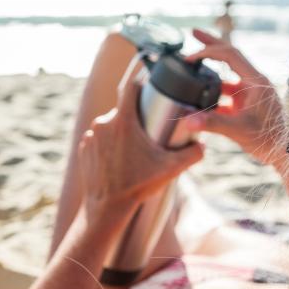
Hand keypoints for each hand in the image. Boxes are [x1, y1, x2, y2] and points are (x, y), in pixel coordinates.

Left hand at [79, 79, 203, 226]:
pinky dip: (110, 144)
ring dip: (123, 131)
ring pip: (111, 125)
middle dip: (137, 116)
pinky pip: (100, 138)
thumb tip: (203, 144)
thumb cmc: (137, 186)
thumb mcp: (170, 169)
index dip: (141, 81)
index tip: (150, 85)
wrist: (106, 207)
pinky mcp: (85, 148)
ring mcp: (91, 136)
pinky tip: (120, 156)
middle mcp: (103, 124)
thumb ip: (192, 155)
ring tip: (136, 147)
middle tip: (151, 131)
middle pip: (124, 110)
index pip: (130, 87)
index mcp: (123, 121)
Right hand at [184, 29, 285, 167]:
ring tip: (192, 65)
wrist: (286, 152)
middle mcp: (254, 82)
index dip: (208, 51)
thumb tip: (188, 120)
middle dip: (210, 44)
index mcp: (255, 81)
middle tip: (192, 32)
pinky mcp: (249, 105)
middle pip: (230, 55)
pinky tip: (201, 98)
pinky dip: (215, 92)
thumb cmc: (270, 140)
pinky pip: (229, 93)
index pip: (230, 54)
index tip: (189, 57)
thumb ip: (213, 123)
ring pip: (228, 74)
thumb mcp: (239, 130)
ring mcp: (252, 93)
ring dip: (211, 69)